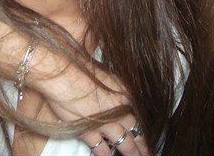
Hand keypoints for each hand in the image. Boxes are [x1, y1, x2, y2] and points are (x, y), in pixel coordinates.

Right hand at [0, 20, 148, 155]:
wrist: (63, 75)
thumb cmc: (81, 66)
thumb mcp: (107, 72)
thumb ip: (117, 84)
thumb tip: (122, 90)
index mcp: (126, 94)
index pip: (141, 114)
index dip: (146, 127)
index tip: (150, 136)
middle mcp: (120, 111)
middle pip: (136, 133)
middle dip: (143, 147)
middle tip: (148, 154)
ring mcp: (106, 124)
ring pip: (123, 144)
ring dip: (130, 153)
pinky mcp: (89, 132)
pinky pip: (100, 148)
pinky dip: (105, 154)